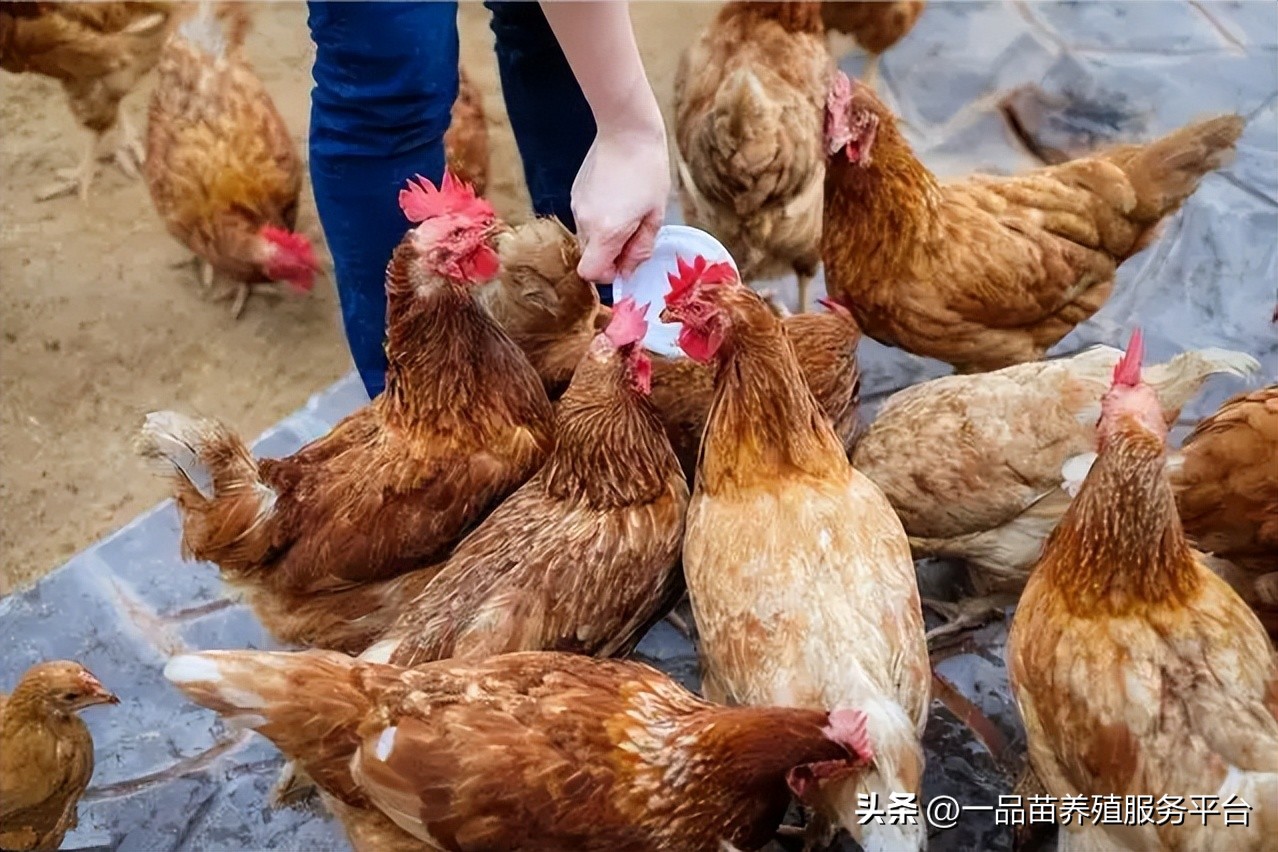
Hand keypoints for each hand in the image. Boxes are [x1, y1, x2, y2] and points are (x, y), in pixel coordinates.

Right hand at [571, 122, 669, 282]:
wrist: (626, 129)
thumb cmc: (648, 169)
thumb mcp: (655, 214)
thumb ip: (641, 248)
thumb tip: (628, 270)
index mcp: (606, 231)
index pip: (590, 273)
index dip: (608, 275)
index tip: (626, 262)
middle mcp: (584, 221)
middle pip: (589, 256)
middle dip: (610, 255)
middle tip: (634, 233)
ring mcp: (576, 206)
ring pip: (587, 238)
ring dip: (605, 236)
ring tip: (627, 211)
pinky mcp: (575, 193)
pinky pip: (585, 219)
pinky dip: (599, 219)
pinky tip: (616, 198)